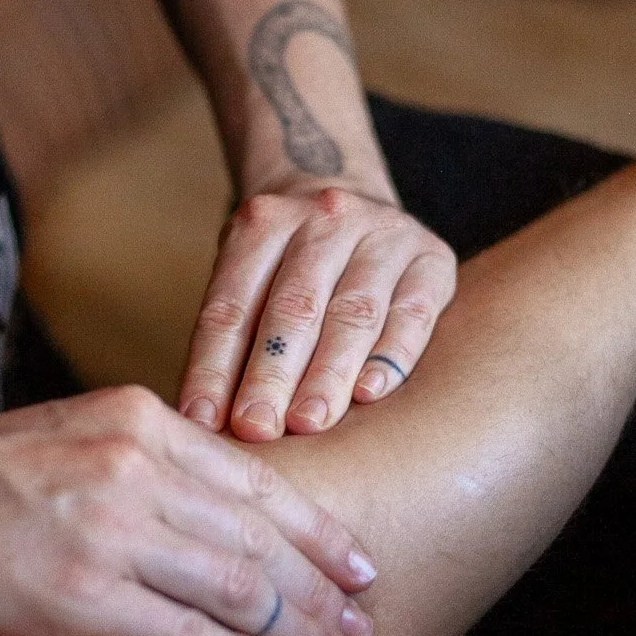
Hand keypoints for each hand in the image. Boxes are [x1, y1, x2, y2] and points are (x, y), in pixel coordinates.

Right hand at [0, 386, 376, 635]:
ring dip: (300, 630)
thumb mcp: (75, 430)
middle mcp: (137, 468)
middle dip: (323, 592)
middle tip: (362, 629)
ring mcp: (109, 530)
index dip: (318, 533)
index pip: (259, 483)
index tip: (359, 568)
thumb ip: (149, 459)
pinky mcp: (77, 593)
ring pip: (239, 587)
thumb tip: (219, 512)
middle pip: (262, 538)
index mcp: (142, 422)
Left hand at [178, 186, 457, 440]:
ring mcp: (384, 234)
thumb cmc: (287, 265)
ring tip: (308, 423)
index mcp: (263, 222)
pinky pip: (413, 312)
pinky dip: (392, 356)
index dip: (213, 366)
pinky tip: (370, 394)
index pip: (231, 305)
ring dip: (328, 373)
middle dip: (272, 374)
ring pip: (354, 312)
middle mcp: (326, 218)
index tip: (202, 421)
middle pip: (294, 307)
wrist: (353, 206)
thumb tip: (204, 422)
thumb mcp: (247, 277)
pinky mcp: (432, 260)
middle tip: (257, 429)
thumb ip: (231, 340)